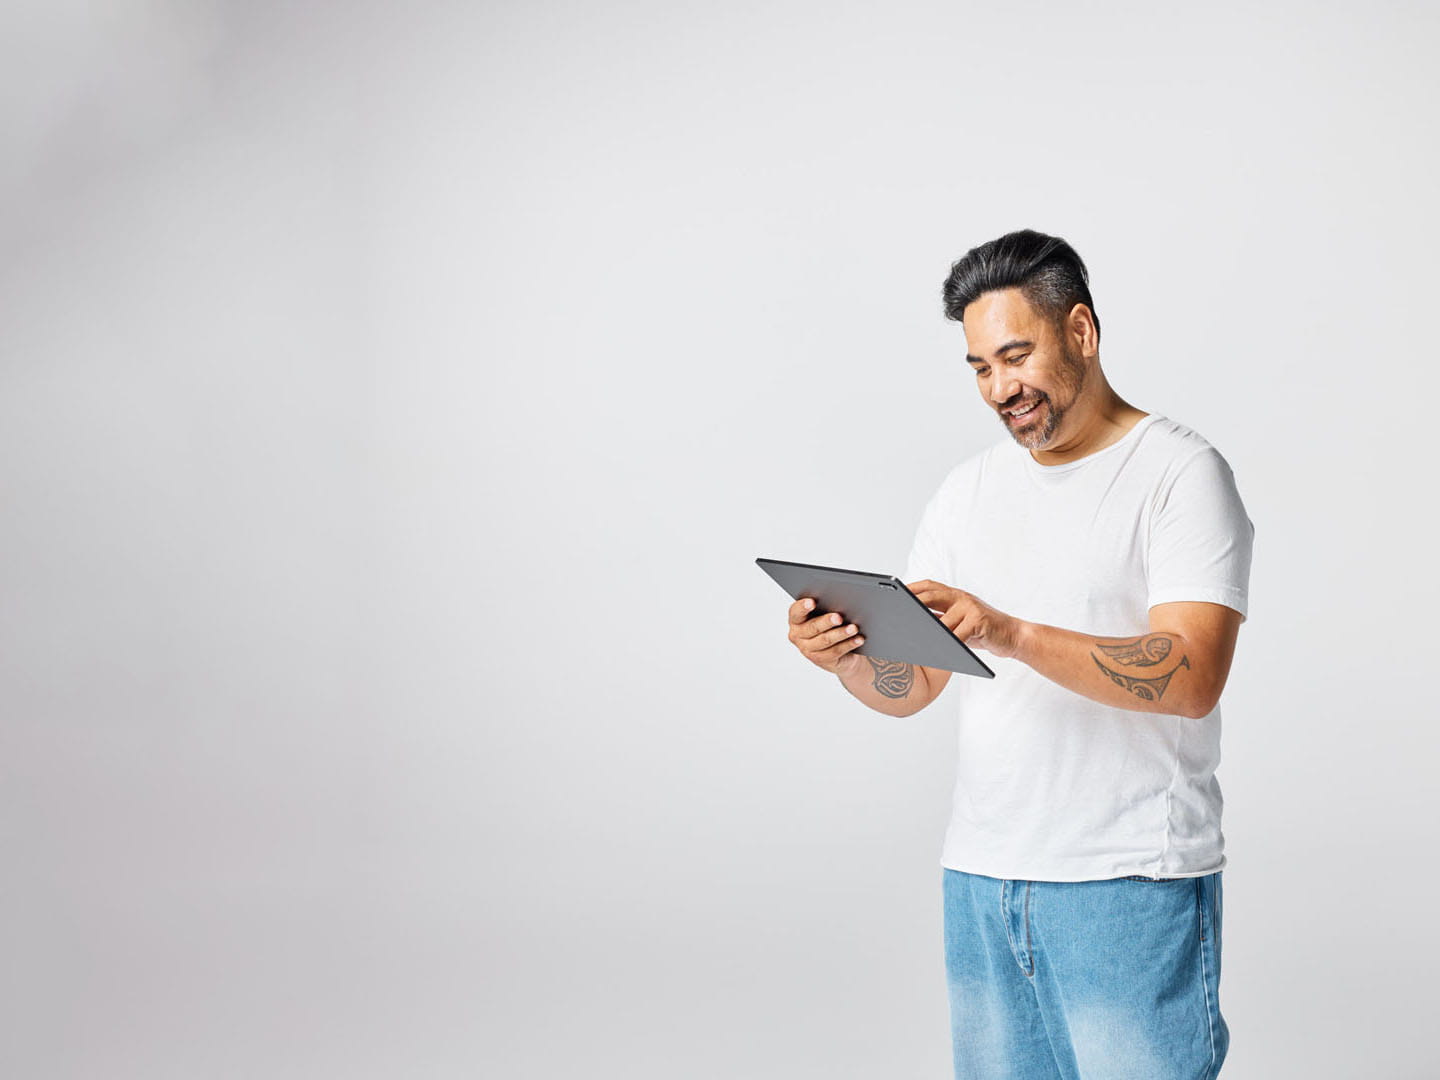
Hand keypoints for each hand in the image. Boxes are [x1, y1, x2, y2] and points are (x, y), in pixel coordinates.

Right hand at [786, 597, 868, 676]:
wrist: (835, 650)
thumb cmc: (828, 626)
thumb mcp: (823, 615)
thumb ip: (825, 609)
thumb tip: (840, 602)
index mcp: (796, 620)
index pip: (796, 612)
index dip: (803, 607)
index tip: (812, 602)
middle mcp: (797, 635)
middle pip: (813, 627)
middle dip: (827, 622)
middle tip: (839, 617)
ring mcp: (807, 650)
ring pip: (825, 640)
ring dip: (841, 634)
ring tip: (853, 628)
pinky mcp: (820, 660)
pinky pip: (835, 651)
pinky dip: (848, 644)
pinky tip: (858, 639)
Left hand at [906, 580, 1024, 659]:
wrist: (1013, 636)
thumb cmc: (982, 632)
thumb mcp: (959, 624)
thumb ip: (940, 620)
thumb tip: (912, 625)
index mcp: (954, 596)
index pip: (929, 586)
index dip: (911, 588)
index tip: (894, 593)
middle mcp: (962, 597)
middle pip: (932, 595)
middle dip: (913, 602)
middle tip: (896, 612)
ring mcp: (971, 607)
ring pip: (944, 620)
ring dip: (930, 632)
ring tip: (912, 639)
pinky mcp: (980, 619)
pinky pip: (960, 633)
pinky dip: (949, 642)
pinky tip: (940, 650)